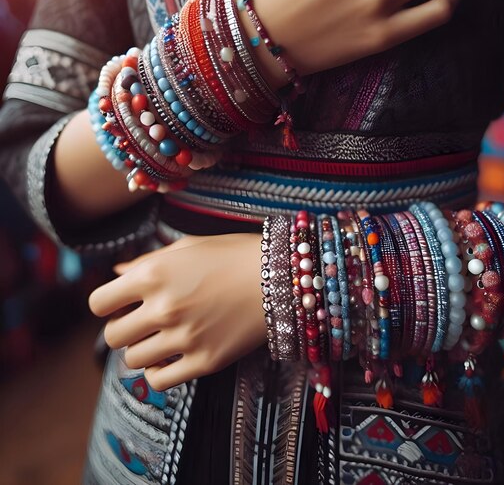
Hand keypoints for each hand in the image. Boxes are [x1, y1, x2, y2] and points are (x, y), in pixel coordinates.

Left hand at [88, 233, 265, 390]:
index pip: (98, 303)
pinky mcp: (204, 362)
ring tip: (162, 337)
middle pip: (113, 335)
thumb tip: (118, 273)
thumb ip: (148, 261)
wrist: (282, 276)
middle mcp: (163, 307)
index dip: (107, 304)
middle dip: (124, 328)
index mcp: (154, 274)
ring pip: (132, 360)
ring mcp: (184, 338)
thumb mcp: (189, 247)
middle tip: (144, 321)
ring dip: (142, 348)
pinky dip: (157, 372)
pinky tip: (170, 357)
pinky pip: (158, 380)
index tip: (122, 303)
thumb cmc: (234, 254)